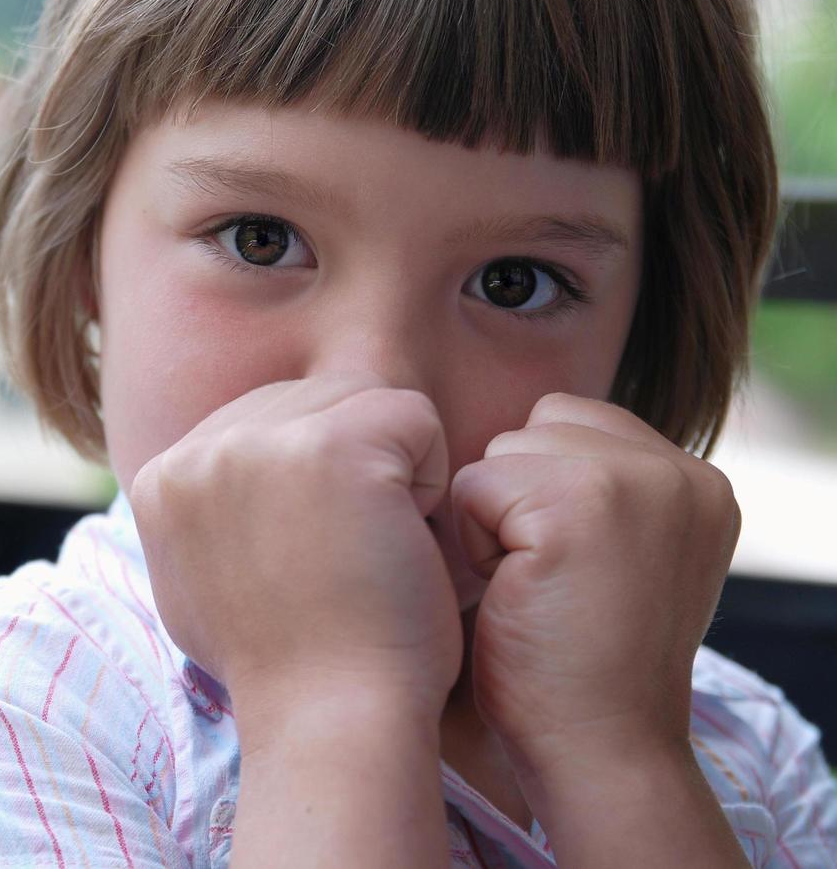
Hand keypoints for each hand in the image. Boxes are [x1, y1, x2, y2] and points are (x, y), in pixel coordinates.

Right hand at [128, 373, 464, 727]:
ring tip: (372, 544)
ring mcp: (259, 442)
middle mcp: (198, 449)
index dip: (308, 480)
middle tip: (349, 552)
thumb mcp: (199, 584)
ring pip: (360, 397)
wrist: (327, 718)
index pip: (260, 421)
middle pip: (308, 398)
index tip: (310, 555)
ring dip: (388, 464)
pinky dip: (431, 476)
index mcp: (160, 478)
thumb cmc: (284, 665)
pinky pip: (412, 415)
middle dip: (347, 463)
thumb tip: (217, 470)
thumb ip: (203, 515)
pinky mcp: (333, 445)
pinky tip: (405, 539)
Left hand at [450, 393, 739, 769]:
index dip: (538, 489)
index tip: (567, 567)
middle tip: (549, 582)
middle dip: (515, 499)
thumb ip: (596, 488)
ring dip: (492, 520)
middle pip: (535, 426)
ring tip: (535, 587)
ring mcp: (635, 483)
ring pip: (501, 451)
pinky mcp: (578, 506)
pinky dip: (474, 542)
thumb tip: (517, 438)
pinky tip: (516, 593)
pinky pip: (473, 485)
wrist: (599, 750)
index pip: (571, 420)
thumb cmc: (580, 663)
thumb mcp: (615, 556)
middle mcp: (681, 471)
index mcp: (697, 482)